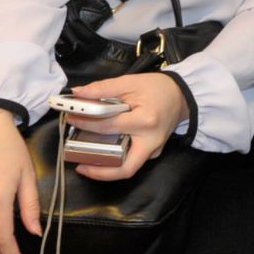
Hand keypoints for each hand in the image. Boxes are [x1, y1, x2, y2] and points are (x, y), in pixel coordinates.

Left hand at [62, 72, 187, 181]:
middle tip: (79, 166)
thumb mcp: (129, 82)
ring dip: (107, 170)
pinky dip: (117, 161)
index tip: (70, 118)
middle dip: (99, 171)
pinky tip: (105, 154)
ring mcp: (154, 150)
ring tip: (87, 163)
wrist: (182, 94)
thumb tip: (77, 93)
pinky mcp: (154, 152)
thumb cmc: (157, 87)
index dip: (85, 123)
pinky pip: (133, 161)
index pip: (108, 126)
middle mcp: (151, 141)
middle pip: (124, 167)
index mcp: (145, 121)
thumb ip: (102, 88)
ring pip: (129, 169)